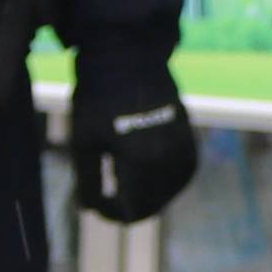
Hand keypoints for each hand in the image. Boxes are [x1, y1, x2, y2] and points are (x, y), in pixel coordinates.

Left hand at [67, 73, 199, 224]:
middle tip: (108, 199)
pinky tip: (152, 174)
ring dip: (152, 195)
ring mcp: (182, 144)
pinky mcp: (188, 133)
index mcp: (139, 161)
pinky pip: (186, 169)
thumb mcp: (83, 143)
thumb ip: (88, 182)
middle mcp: (167, 157)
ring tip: (129, 185)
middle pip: (154, 203)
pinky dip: (171, 178)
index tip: (97, 206)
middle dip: (131, 207)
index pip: (132, 209)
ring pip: (173, 189)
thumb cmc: (96, 99)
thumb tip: (91, 210)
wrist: (125, 57)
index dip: (113, 214)